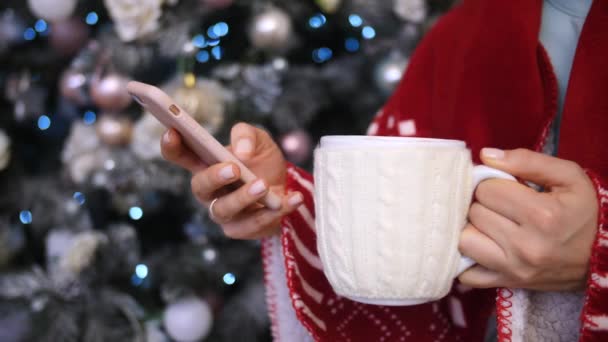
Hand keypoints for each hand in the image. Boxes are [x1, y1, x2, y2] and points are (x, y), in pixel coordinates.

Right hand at [161, 123, 302, 238]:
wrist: (287, 188)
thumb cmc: (263, 163)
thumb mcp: (259, 140)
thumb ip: (247, 135)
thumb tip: (241, 151)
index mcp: (206, 164)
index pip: (181, 155)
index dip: (172, 145)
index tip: (173, 132)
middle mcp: (210, 191)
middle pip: (200, 186)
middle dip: (214, 177)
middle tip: (234, 168)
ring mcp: (225, 213)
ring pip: (225, 209)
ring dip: (244, 197)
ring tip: (263, 185)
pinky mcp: (243, 229)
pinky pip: (256, 224)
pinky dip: (276, 212)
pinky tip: (292, 198)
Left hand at [458, 148, 598, 290]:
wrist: (604, 256)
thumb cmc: (585, 211)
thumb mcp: (569, 177)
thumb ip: (527, 161)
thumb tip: (485, 155)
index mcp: (542, 214)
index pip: (486, 190)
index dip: (492, 183)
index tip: (505, 188)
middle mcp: (526, 245)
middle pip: (474, 213)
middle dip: (484, 204)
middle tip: (500, 206)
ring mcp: (515, 268)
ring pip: (465, 240)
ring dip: (473, 228)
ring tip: (490, 224)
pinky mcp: (508, 284)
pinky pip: (468, 275)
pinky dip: (467, 260)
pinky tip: (481, 247)